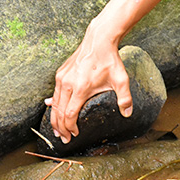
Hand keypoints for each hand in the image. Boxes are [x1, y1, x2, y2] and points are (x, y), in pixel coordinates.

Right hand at [46, 18, 132, 143]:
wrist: (99, 41)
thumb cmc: (110, 60)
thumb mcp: (121, 80)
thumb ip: (125, 98)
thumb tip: (128, 114)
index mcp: (81, 89)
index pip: (70, 114)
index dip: (70, 127)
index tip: (74, 134)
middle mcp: (68, 84)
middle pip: (59, 112)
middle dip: (60, 128)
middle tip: (63, 139)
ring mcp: (62, 78)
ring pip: (54, 103)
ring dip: (54, 118)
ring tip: (57, 129)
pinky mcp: (61, 73)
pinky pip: (55, 92)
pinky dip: (53, 104)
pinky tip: (51, 109)